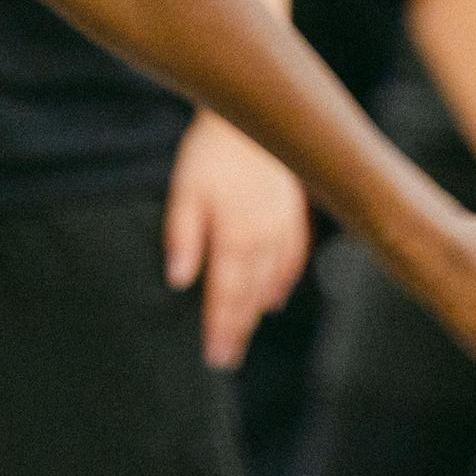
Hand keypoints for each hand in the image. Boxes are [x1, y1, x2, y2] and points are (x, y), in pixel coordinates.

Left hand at [165, 111, 310, 368]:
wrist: (252, 117)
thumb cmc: (211, 152)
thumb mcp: (185, 189)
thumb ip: (183, 236)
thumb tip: (179, 281)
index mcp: (235, 237)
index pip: (227, 295)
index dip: (221, 328)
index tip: (215, 356)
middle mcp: (265, 240)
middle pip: (251, 295)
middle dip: (238, 328)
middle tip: (227, 358)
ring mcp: (284, 228)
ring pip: (273, 281)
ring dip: (258, 309)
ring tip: (246, 332)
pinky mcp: (295, 214)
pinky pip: (294, 259)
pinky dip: (284, 281)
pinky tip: (275, 296)